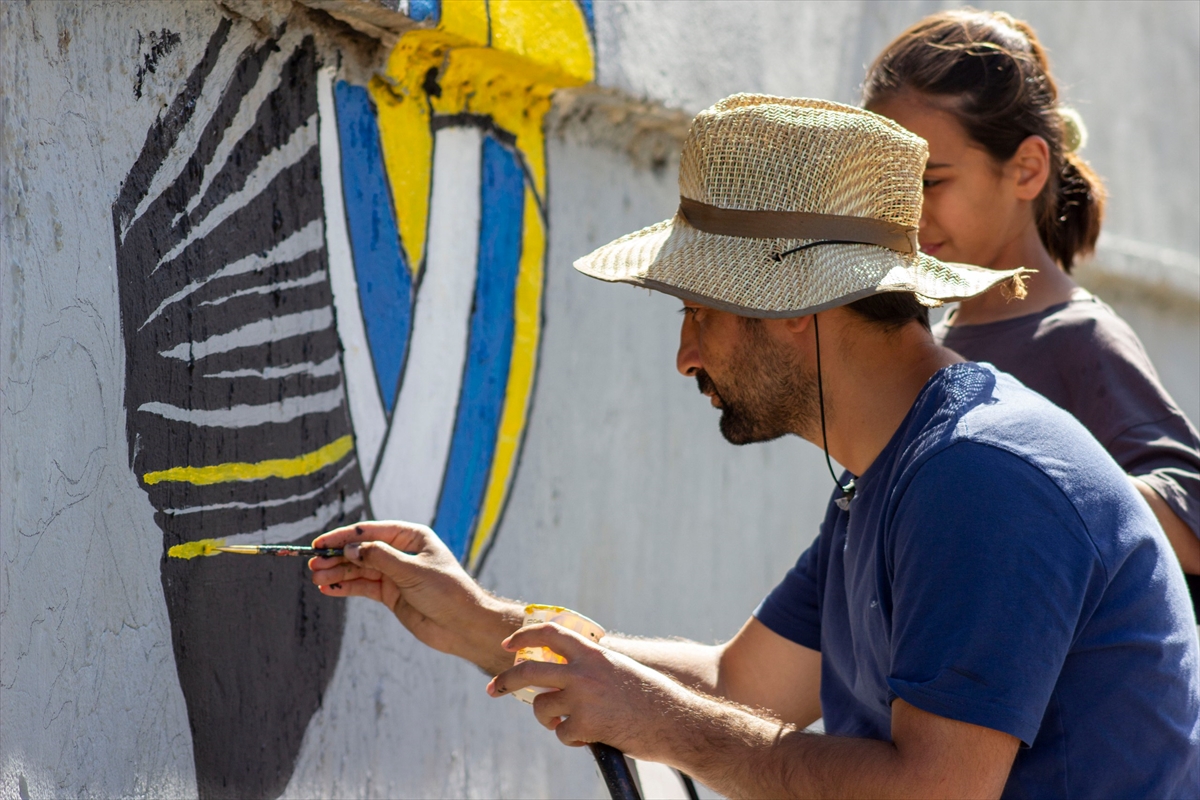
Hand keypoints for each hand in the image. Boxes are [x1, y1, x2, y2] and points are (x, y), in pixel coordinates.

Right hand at [309, 521, 520, 672]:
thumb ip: (380, 558)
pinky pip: (364, 587)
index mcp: (412, 537)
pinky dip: (346, 587)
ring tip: (316, 578)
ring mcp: (395, 574)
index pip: (371, 532)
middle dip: (337, 557)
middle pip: (361, 550)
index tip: (320, 543)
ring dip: (338, 572)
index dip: (344, 537)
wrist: (463, 626)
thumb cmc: (447, 592)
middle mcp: (401, 552)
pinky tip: (329, 588)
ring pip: (359, 569)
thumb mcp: (413, 571)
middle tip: (313, 565)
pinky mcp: (391, 594)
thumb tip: (350, 548)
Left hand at [487, 622, 693, 761]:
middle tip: (493, 689)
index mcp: (593, 653)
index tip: (508, 646)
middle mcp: (583, 671)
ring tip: (570, 724)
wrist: (675, 722)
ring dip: (548, 719)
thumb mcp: (619, 669)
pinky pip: (561, 734)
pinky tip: (593, 737)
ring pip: (541, 707)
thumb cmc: (650, 698)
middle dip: (506, 681)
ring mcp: (582, 698)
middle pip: (528, 671)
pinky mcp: (584, 725)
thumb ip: (591, 666)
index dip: (523, 638)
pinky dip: (573, 739)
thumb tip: (562, 671)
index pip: (548, 634)